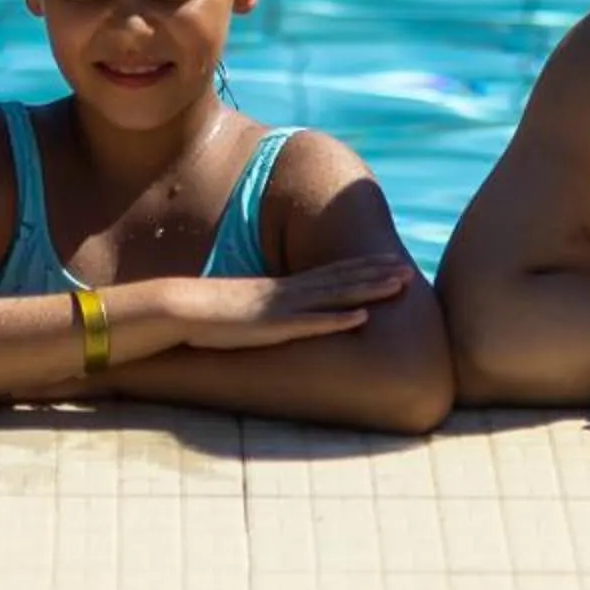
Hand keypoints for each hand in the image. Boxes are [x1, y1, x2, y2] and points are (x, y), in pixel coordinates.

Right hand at [169, 255, 413, 350]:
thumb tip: (270, 319)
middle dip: (377, 274)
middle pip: (341, 280)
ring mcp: (283, 307)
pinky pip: (312, 323)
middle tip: (409, 270)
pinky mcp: (274, 326)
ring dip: (370, 289)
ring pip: (336, 296)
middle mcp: (287, 293)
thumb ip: (261, 312)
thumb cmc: (205, 315)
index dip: (362, 269)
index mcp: (280, 289)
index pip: (330, 274)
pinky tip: (363, 317)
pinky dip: (339, 319)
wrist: (179, 308)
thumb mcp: (241, 310)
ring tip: (401, 284)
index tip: (388, 263)